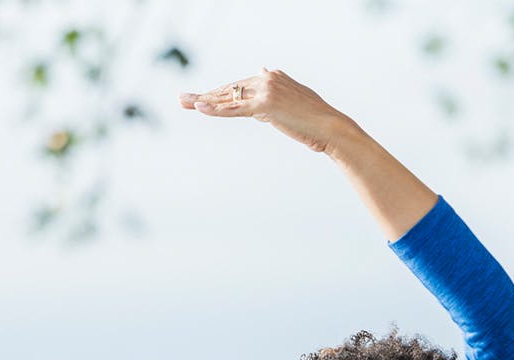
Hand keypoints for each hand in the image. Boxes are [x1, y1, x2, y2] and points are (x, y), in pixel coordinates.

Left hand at [178, 69, 353, 154]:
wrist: (331, 128)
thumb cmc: (315, 123)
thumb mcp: (294, 103)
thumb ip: (275, 93)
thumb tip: (260, 79)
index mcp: (273, 77)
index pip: (240, 87)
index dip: (220, 95)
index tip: (203, 100)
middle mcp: (267, 78)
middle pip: (229, 89)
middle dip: (205, 95)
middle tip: (182, 99)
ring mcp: (265, 90)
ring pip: (228, 97)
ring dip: (203, 101)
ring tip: (184, 102)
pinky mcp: (265, 105)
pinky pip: (235, 109)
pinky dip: (215, 109)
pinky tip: (199, 107)